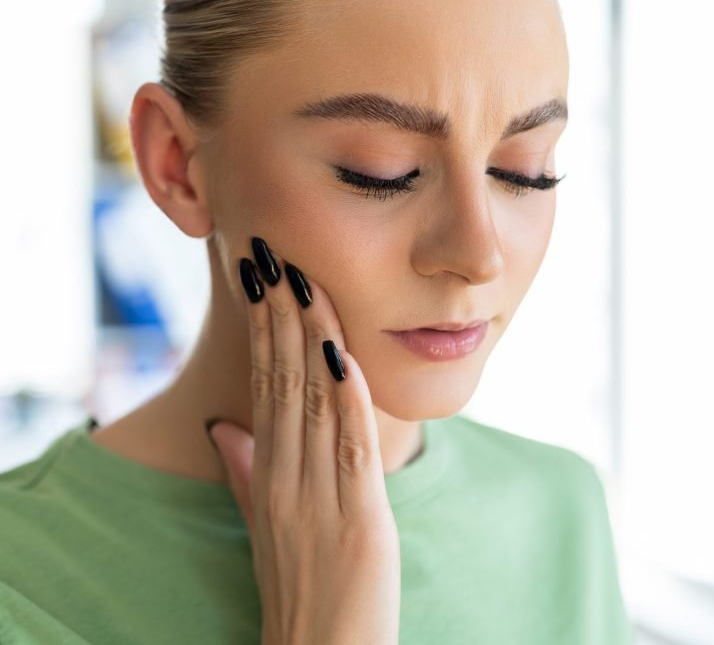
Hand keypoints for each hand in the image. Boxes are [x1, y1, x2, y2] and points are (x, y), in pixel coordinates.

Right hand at [208, 236, 400, 644]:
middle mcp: (284, 476)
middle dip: (280, 315)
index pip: (263, 383)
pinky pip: (349, 444)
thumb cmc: (299, 585)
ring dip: (310, 337)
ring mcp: (318, 496)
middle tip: (275, 256)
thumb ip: (246, 470)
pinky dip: (346, 396)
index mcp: (266, 472)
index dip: (263, 329)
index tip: (262, 279)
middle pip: (281, 379)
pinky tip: (342, 354)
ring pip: (312, 400)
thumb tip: (226, 426)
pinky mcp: (359, 518)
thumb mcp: (265, 524)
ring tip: (303, 283)